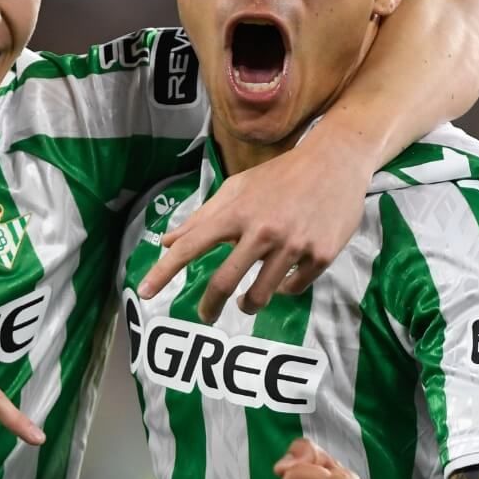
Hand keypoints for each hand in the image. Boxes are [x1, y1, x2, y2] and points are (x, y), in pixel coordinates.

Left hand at [137, 125, 376, 322]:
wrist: (334, 163)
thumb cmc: (279, 176)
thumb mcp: (237, 188)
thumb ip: (202, 217)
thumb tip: (168, 242)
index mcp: (236, 212)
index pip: (192, 246)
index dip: (164, 271)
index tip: (144, 292)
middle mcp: (261, 230)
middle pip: (225, 282)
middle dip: (210, 306)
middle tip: (205, 316)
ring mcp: (292, 245)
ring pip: (261, 295)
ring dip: (249, 304)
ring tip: (247, 302)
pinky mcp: (320, 255)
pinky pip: (294, 288)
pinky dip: (284, 289)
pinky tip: (283, 280)